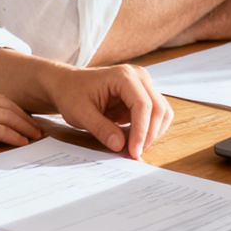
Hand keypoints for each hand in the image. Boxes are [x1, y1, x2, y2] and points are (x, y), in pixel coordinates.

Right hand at [0, 79, 42, 152]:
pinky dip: (14, 136)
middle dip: (25, 117)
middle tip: (38, 127)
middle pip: (8, 105)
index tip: (24, 117)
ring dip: (25, 128)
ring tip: (35, 137)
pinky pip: (0, 131)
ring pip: (8, 117)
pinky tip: (22, 143)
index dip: (14, 108)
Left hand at [40, 62, 173, 159]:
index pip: (143, 104)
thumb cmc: (72, 94)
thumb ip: (101, 129)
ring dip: (152, 133)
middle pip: (158, 108)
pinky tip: (133, 140)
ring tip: (132, 148)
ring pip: (162, 112)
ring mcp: (143, 86)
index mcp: (123, 76)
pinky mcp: (143, 96)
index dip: (141, 131)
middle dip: (149, 135)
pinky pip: (155, 116)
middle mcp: (138, 77)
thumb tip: (120, 146)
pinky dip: (149, 131)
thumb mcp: (80, 113)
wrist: (68, 85)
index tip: (133, 152)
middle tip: (133, 154)